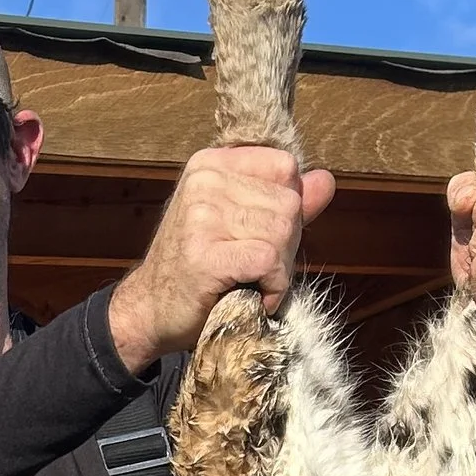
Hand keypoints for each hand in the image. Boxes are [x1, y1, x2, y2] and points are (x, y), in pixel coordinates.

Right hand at [107, 144, 336, 367]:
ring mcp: (202, 216)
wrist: (150, 311)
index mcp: (212, 164)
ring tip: (251, 283)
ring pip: (282, 233)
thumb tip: (325, 180)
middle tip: (256, 269)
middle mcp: (205, 181)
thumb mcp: (238, 225)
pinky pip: (268, 261)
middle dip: (286, 245)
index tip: (261, 237)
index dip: (288, 207)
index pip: (285, 167)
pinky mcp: (205, 254)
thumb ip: (281, 202)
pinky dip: (271, 288)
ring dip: (278, 270)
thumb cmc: (198, 269)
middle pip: (289, 203)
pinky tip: (253, 297)